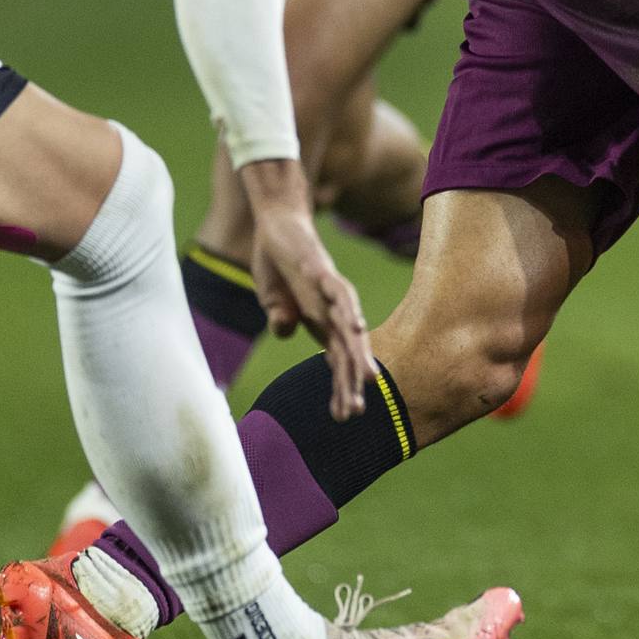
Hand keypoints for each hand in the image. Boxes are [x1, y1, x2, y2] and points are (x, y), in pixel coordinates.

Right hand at [238, 158, 374, 420]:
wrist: (277, 222)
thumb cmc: (277, 262)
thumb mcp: (271, 298)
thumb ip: (279, 317)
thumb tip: (286, 329)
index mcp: (319, 322)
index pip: (335, 361)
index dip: (339, 387)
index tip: (342, 416)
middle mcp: (331, 311)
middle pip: (347, 352)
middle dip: (350, 383)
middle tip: (356, 413)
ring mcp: (329, 291)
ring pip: (349, 328)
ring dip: (358, 354)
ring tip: (367, 381)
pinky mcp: (322, 271)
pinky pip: (339, 293)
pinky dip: (350, 311)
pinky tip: (358, 330)